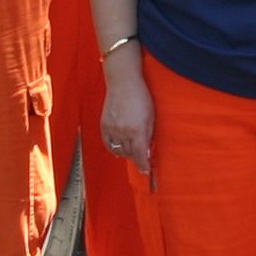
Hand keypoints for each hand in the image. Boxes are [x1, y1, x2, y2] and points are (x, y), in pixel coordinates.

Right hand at [98, 58, 155, 176]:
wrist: (123, 82)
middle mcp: (123, 132)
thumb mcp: (151, 117)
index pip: (140, 155)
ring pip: (118, 150)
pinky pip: (108, 144)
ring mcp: (112, 129)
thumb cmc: (141, 97)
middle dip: (136, 158)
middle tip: (142, 157)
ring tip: (132, 149)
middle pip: (129, 154)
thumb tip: (148, 152)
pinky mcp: (104, 125)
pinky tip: (119, 148)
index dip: (143, 166)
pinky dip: (113, 148)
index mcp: (137, 130)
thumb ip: (149, 136)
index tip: (146, 172)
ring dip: (126, 153)